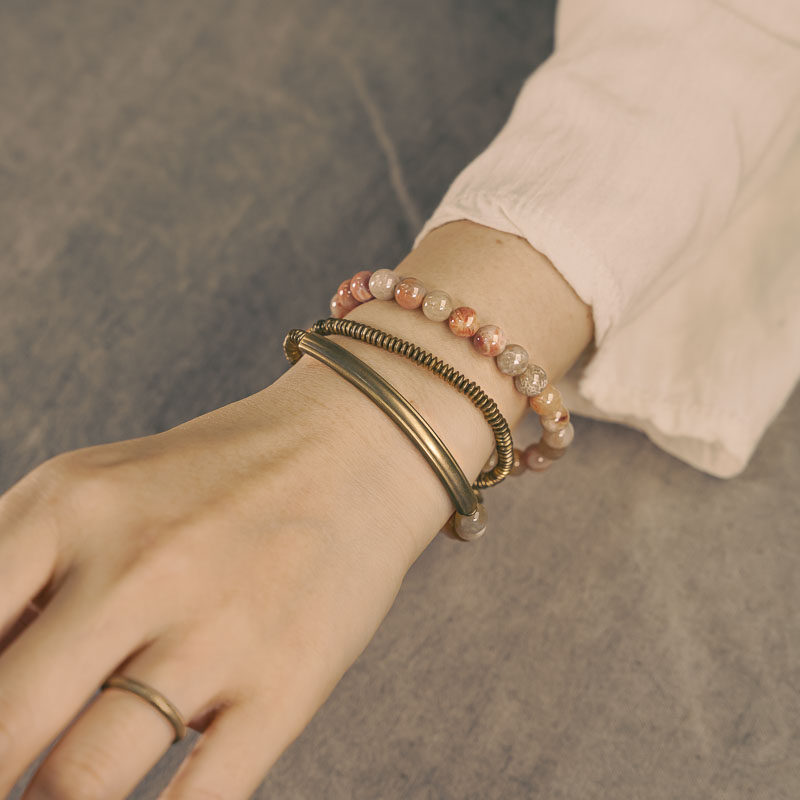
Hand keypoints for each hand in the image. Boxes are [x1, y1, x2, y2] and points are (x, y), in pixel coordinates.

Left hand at [0, 366, 417, 799]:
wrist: (350, 451)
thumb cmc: (216, 478)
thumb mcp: (100, 489)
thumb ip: (23, 582)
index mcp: (68, 507)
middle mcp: (137, 567)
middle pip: (2, 725)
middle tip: (11, 771)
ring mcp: (216, 628)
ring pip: (80, 783)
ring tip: (62, 788)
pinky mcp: (286, 682)